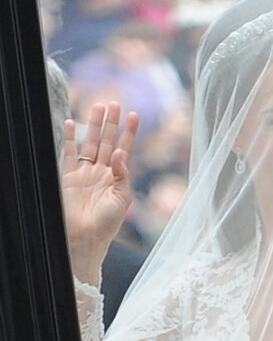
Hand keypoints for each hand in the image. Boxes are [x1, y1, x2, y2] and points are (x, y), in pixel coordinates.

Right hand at [62, 102, 138, 283]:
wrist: (86, 237)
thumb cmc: (108, 223)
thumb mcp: (123, 198)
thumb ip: (123, 174)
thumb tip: (122, 152)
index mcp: (117, 177)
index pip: (125, 148)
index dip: (129, 132)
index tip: (135, 115)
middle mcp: (102, 172)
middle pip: (107, 141)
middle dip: (112, 122)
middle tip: (116, 103)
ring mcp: (85, 173)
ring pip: (90, 143)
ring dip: (94, 125)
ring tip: (99, 106)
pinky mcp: (68, 177)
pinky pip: (69, 153)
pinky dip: (68, 138)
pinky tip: (70, 122)